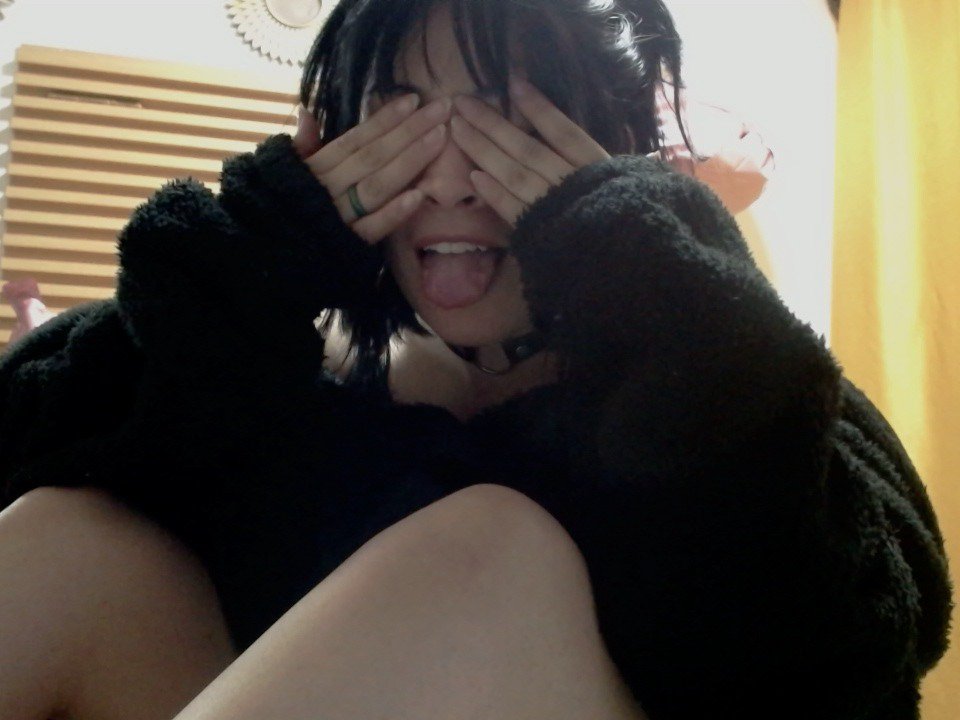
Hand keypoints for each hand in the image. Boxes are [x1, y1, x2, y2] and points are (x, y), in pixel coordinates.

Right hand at [291, 96, 452, 242]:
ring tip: (439, 139)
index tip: (413, 100)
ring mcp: (339, 216)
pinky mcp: (348, 245)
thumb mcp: (284, 173)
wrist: (265, 259)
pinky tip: (419, 195)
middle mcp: (330, 187)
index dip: (385, 118)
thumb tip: (306, 112)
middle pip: (375, 155)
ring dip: (409, 161)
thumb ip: (301, 146)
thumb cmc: (280, 208)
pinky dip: (394, 213)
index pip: (356, 138)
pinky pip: (373, 228)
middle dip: (409, 131)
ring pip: (377, 185)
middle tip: (442, 110)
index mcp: (317, 167)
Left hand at [449, 76, 609, 226]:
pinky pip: (514, 209)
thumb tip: (560, 141)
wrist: (626, 268)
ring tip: (458, 130)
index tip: (514, 84)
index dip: (539, 108)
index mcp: (597, 168)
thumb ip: (591, 164)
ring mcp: (556, 208)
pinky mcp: (542, 234)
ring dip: (483, 150)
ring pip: (515, 173)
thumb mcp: (621, 185)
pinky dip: (495, 193)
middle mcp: (574, 183)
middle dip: (492, 124)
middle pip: (528, 148)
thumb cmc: (623, 221)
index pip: (564, 131)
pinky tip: (474, 176)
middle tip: (462, 103)